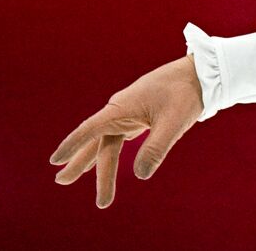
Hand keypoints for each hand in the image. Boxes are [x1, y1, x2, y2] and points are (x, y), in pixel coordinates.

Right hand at [49, 54, 203, 208]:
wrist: (201, 73)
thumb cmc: (186, 94)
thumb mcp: (173, 123)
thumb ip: (156, 148)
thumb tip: (139, 176)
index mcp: (122, 108)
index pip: (90, 130)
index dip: (72, 145)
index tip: (54, 161)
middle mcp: (120, 110)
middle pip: (98, 142)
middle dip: (81, 164)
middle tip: (61, 182)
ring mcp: (128, 112)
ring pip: (106, 141)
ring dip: (91, 160)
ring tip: (69, 177)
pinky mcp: (139, 115)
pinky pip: (117, 137)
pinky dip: (108, 151)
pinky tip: (101, 161)